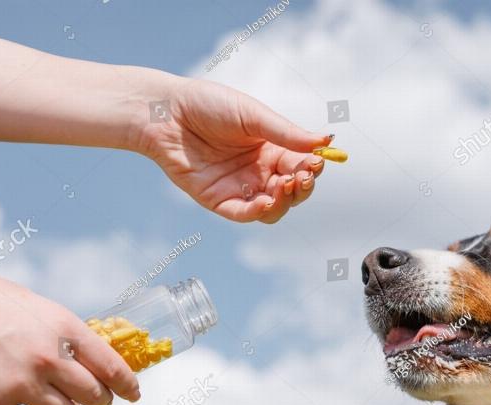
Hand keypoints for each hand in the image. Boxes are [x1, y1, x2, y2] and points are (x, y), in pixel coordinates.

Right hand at [0, 260, 139, 404]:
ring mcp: (20, 384)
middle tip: (96, 399)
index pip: (112, 365)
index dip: (128, 384)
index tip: (134, 393)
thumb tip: (91, 356)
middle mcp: (48, 357)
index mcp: (63, 327)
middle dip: (100, 400)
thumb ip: (64, 333)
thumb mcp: (36, 306)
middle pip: (95, 395)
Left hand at [136, 78, 331, 222]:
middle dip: (303, 187)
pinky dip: (258, 212)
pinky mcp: (218, 200)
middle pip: (292, 191)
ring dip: (285, 202)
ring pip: (273, 208)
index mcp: (271, 149)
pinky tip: (267, 201)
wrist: (165, 113)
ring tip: (285, 186)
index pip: (301, 166)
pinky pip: (243, 214)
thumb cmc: (208, 105)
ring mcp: (240, 187)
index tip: (318, 162)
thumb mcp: (252, 115)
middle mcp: (259, 171)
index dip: (313, 167)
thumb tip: (326, 141)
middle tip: (303, 176)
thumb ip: (286, 132)